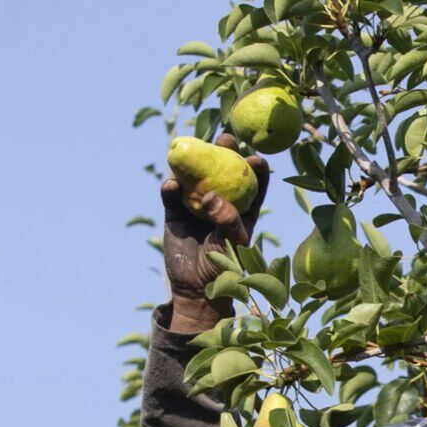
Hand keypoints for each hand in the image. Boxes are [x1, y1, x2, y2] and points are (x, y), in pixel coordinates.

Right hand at [161, 133, 269, 331]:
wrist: (195, 288)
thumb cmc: (223, 268)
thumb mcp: (232, 244)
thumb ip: (226, 220)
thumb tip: (210, 194)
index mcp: (243, 208)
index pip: (253, 182)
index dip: (255, 167)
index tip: (255, 159)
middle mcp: (220, 201)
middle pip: (223, 169)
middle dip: (225, 149)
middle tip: (225, 138)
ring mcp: (196, 204)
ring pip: (195, 176)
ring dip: (194, 160)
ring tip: (193, 147)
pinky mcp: (175, 212)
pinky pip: (172, 195)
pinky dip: (170, 188)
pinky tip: (171, 184)